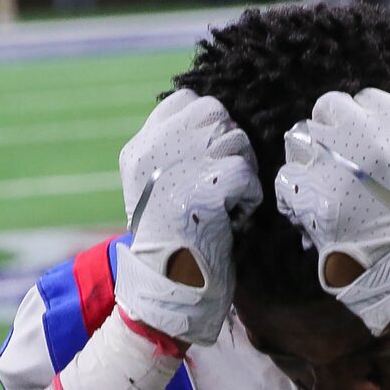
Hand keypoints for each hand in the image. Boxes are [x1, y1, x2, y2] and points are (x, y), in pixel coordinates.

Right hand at [114, 92, 263, 347]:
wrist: (167, 288)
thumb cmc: (174, 240)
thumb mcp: (161, 187)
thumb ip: (178, 150)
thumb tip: (221, 121)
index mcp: (139, 149)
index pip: (184, 100)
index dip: (208, 122)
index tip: (213, 157)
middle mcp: (151, 152)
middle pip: (214, 112)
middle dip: (231, 142)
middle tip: (226, 179)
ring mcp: (173, 170)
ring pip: (234, 138)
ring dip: (244, 168)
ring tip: (229, 200)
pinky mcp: (199, 191)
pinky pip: (243, 171)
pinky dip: (249, 194)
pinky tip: (237, 214)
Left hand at [274, 59, 389, 333]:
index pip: (365, 97)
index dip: (370, 120)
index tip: (377, 148)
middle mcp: (361, 141)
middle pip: (327, 107)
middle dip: (336, 128)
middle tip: (348, 158)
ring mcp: (332, 169)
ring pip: (301, 135)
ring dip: (312, 152)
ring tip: (330, 176)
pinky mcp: (309, 200)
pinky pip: (288, 174)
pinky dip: (297, 186)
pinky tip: (317, 200)